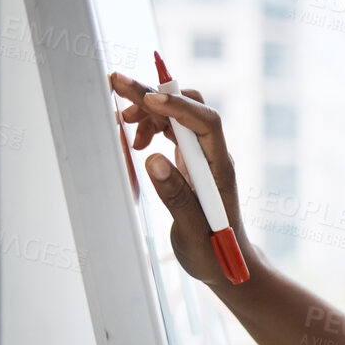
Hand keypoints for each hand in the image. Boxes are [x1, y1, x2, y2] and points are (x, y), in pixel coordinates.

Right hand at [109, 71, 254, 288]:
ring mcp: (202, 158)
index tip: (148, 99)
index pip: (207, 124)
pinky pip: (172, 131)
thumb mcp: (191, 232)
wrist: (227, 263)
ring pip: (178, 117)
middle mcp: (213, 157)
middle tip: (116, 81)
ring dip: (149, 110)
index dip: (179, 106)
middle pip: (190, 110)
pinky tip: (136, 141)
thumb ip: (176, 197)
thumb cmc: (213, 252)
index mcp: (220, 170)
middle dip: (154, 93)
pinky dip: (151, 126)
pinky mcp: (190, 163)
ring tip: (123, 122)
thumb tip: (154, 159)